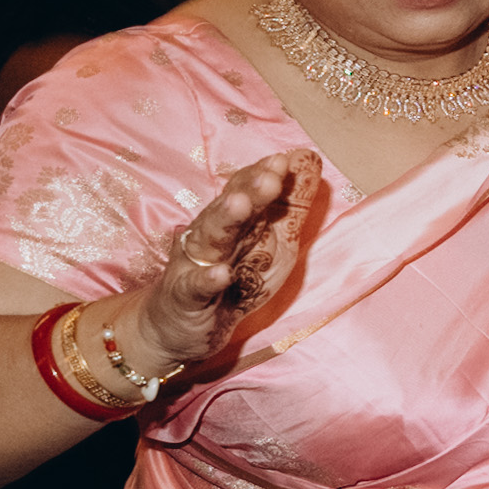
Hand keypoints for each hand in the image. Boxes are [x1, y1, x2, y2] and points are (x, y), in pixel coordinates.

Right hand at [132, 152, 321, 371]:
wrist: (179, 329)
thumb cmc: (232, 281)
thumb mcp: (274, 244)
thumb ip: (292, 207)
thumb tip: (310, 160)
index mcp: (232, 222)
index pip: (244, 190)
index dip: (264, 175)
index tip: (288, 159)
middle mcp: (210, 235)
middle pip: (229, 207)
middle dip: (250, 189)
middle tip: (272, 175)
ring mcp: (194, 264)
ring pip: (209, 237)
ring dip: (225, 220)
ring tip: (241, 204)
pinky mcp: (186, 297)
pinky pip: (196, 286)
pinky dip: (208, 279)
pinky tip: (222, 273)